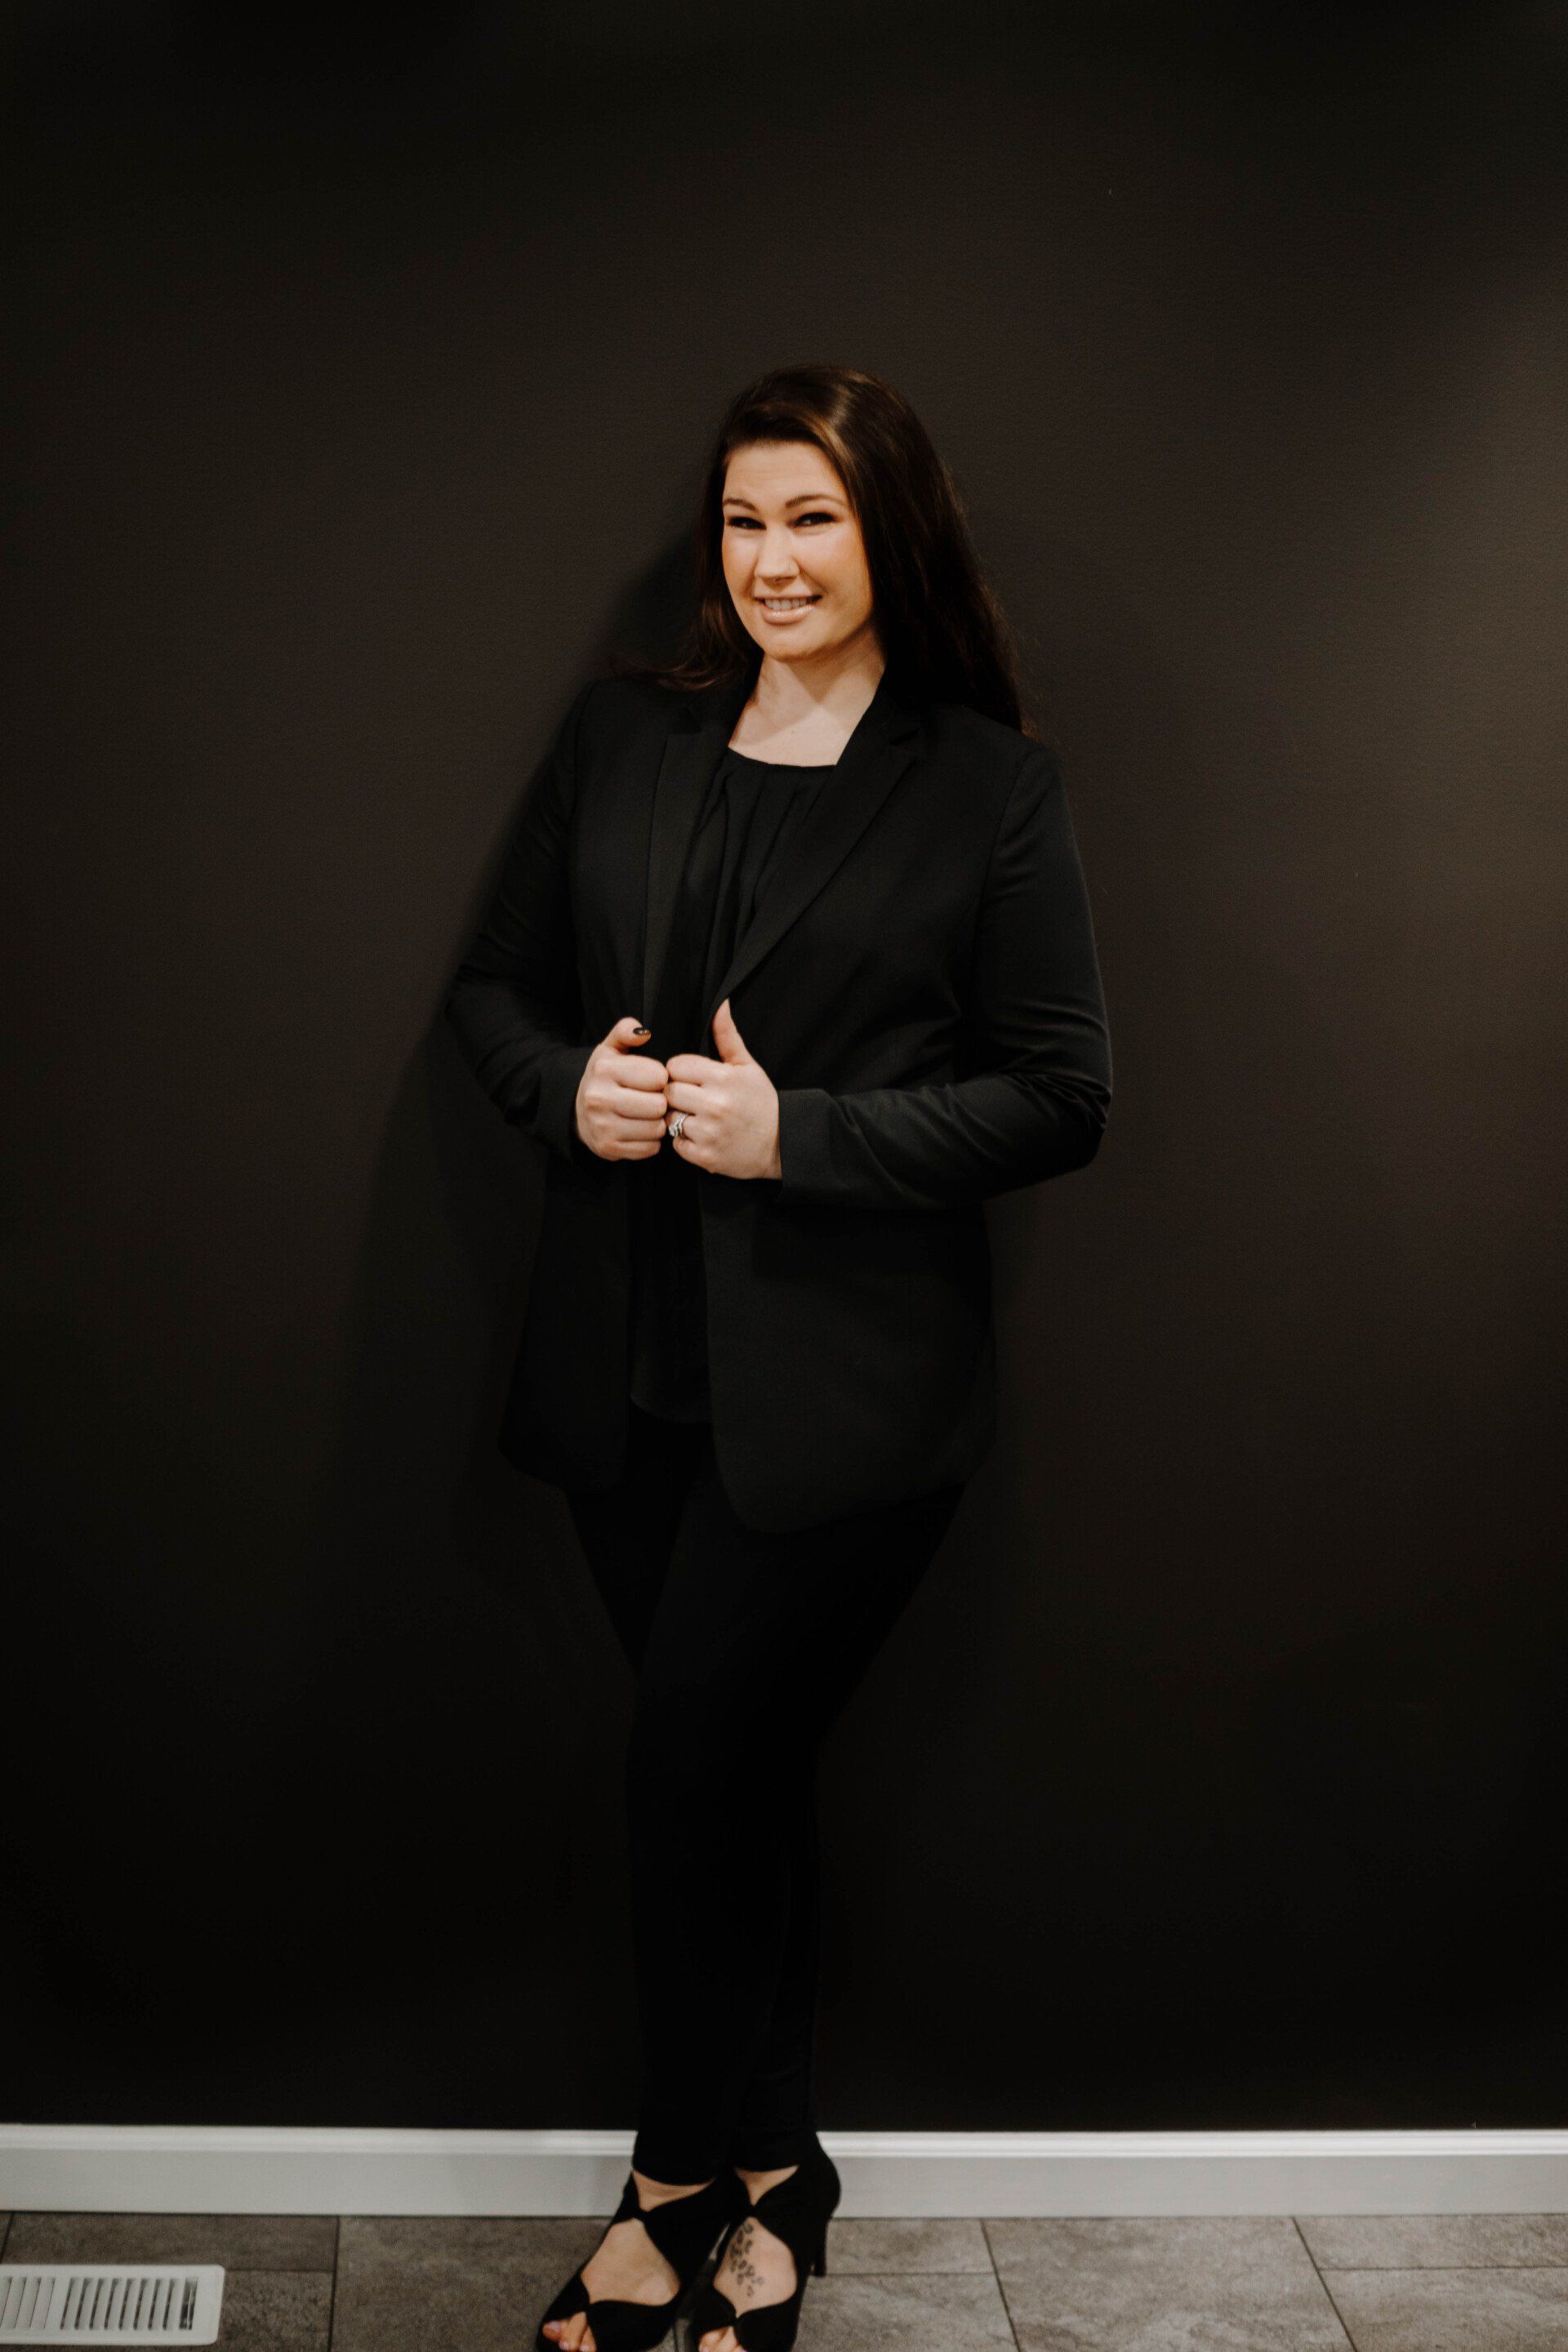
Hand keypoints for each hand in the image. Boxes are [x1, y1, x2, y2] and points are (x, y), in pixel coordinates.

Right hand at [573, 1015, 668, 1160]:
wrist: (578, 1111)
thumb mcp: (611, 1048)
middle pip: (658, 1105)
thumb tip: (643, 1032)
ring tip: (647, 1115)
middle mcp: (599, 1098)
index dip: (661, 1078)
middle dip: (661, 1102)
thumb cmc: (605, 1077)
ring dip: (658, 1122)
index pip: (657, 1076)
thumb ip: (626, 1031)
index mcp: (604, 1069)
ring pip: (656, 1128)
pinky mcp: (608, 1148)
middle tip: (652, 1100)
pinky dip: (651, 1141)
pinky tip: (640, 1130)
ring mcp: (602, 1126)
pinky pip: (650, 1148)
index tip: (652, 1080)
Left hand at [664, 998, 782, 1180]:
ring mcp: (709, 1132)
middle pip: (669, 1091)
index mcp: (724, 1078)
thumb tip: (720, 1005)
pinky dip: (683, 1141)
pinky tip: (700, 1135)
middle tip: (692, 1098)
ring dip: (678, 1117)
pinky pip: (675, 1144)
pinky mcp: (705, 1157)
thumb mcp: (748, 1066)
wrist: (781, 1144)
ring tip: (696, 1117)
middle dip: (677, 1093)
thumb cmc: (762, 1102)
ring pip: (669, 1118)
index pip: (676, 1065)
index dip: (681, 1071)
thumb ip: (727, 1036)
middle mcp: (715, 1105)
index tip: (692, 1078)